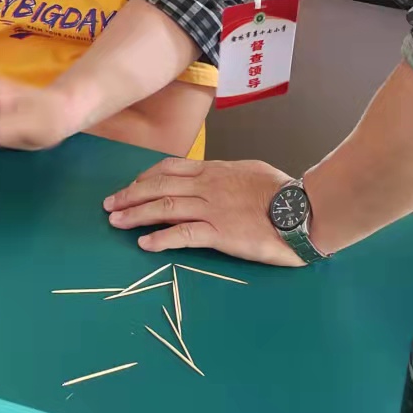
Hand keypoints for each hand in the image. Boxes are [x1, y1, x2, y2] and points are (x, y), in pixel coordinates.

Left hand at [103, 157, 304, 265]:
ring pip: (164, 206)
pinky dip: (161, 238)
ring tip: (115, 222)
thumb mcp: (249, 172)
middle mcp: (207, 186)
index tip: (131, 185)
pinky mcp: (219, 234)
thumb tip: (215, 178)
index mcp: (214, 170)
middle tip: (109, 204)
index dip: (145, 177)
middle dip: (130, 195)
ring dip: (136, 214)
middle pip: (159, 186)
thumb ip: (227, 175)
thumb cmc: (281, 191)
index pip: (170, 168)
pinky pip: (183, 234)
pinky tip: (145, 243)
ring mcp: (211, 209)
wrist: (302, 209)